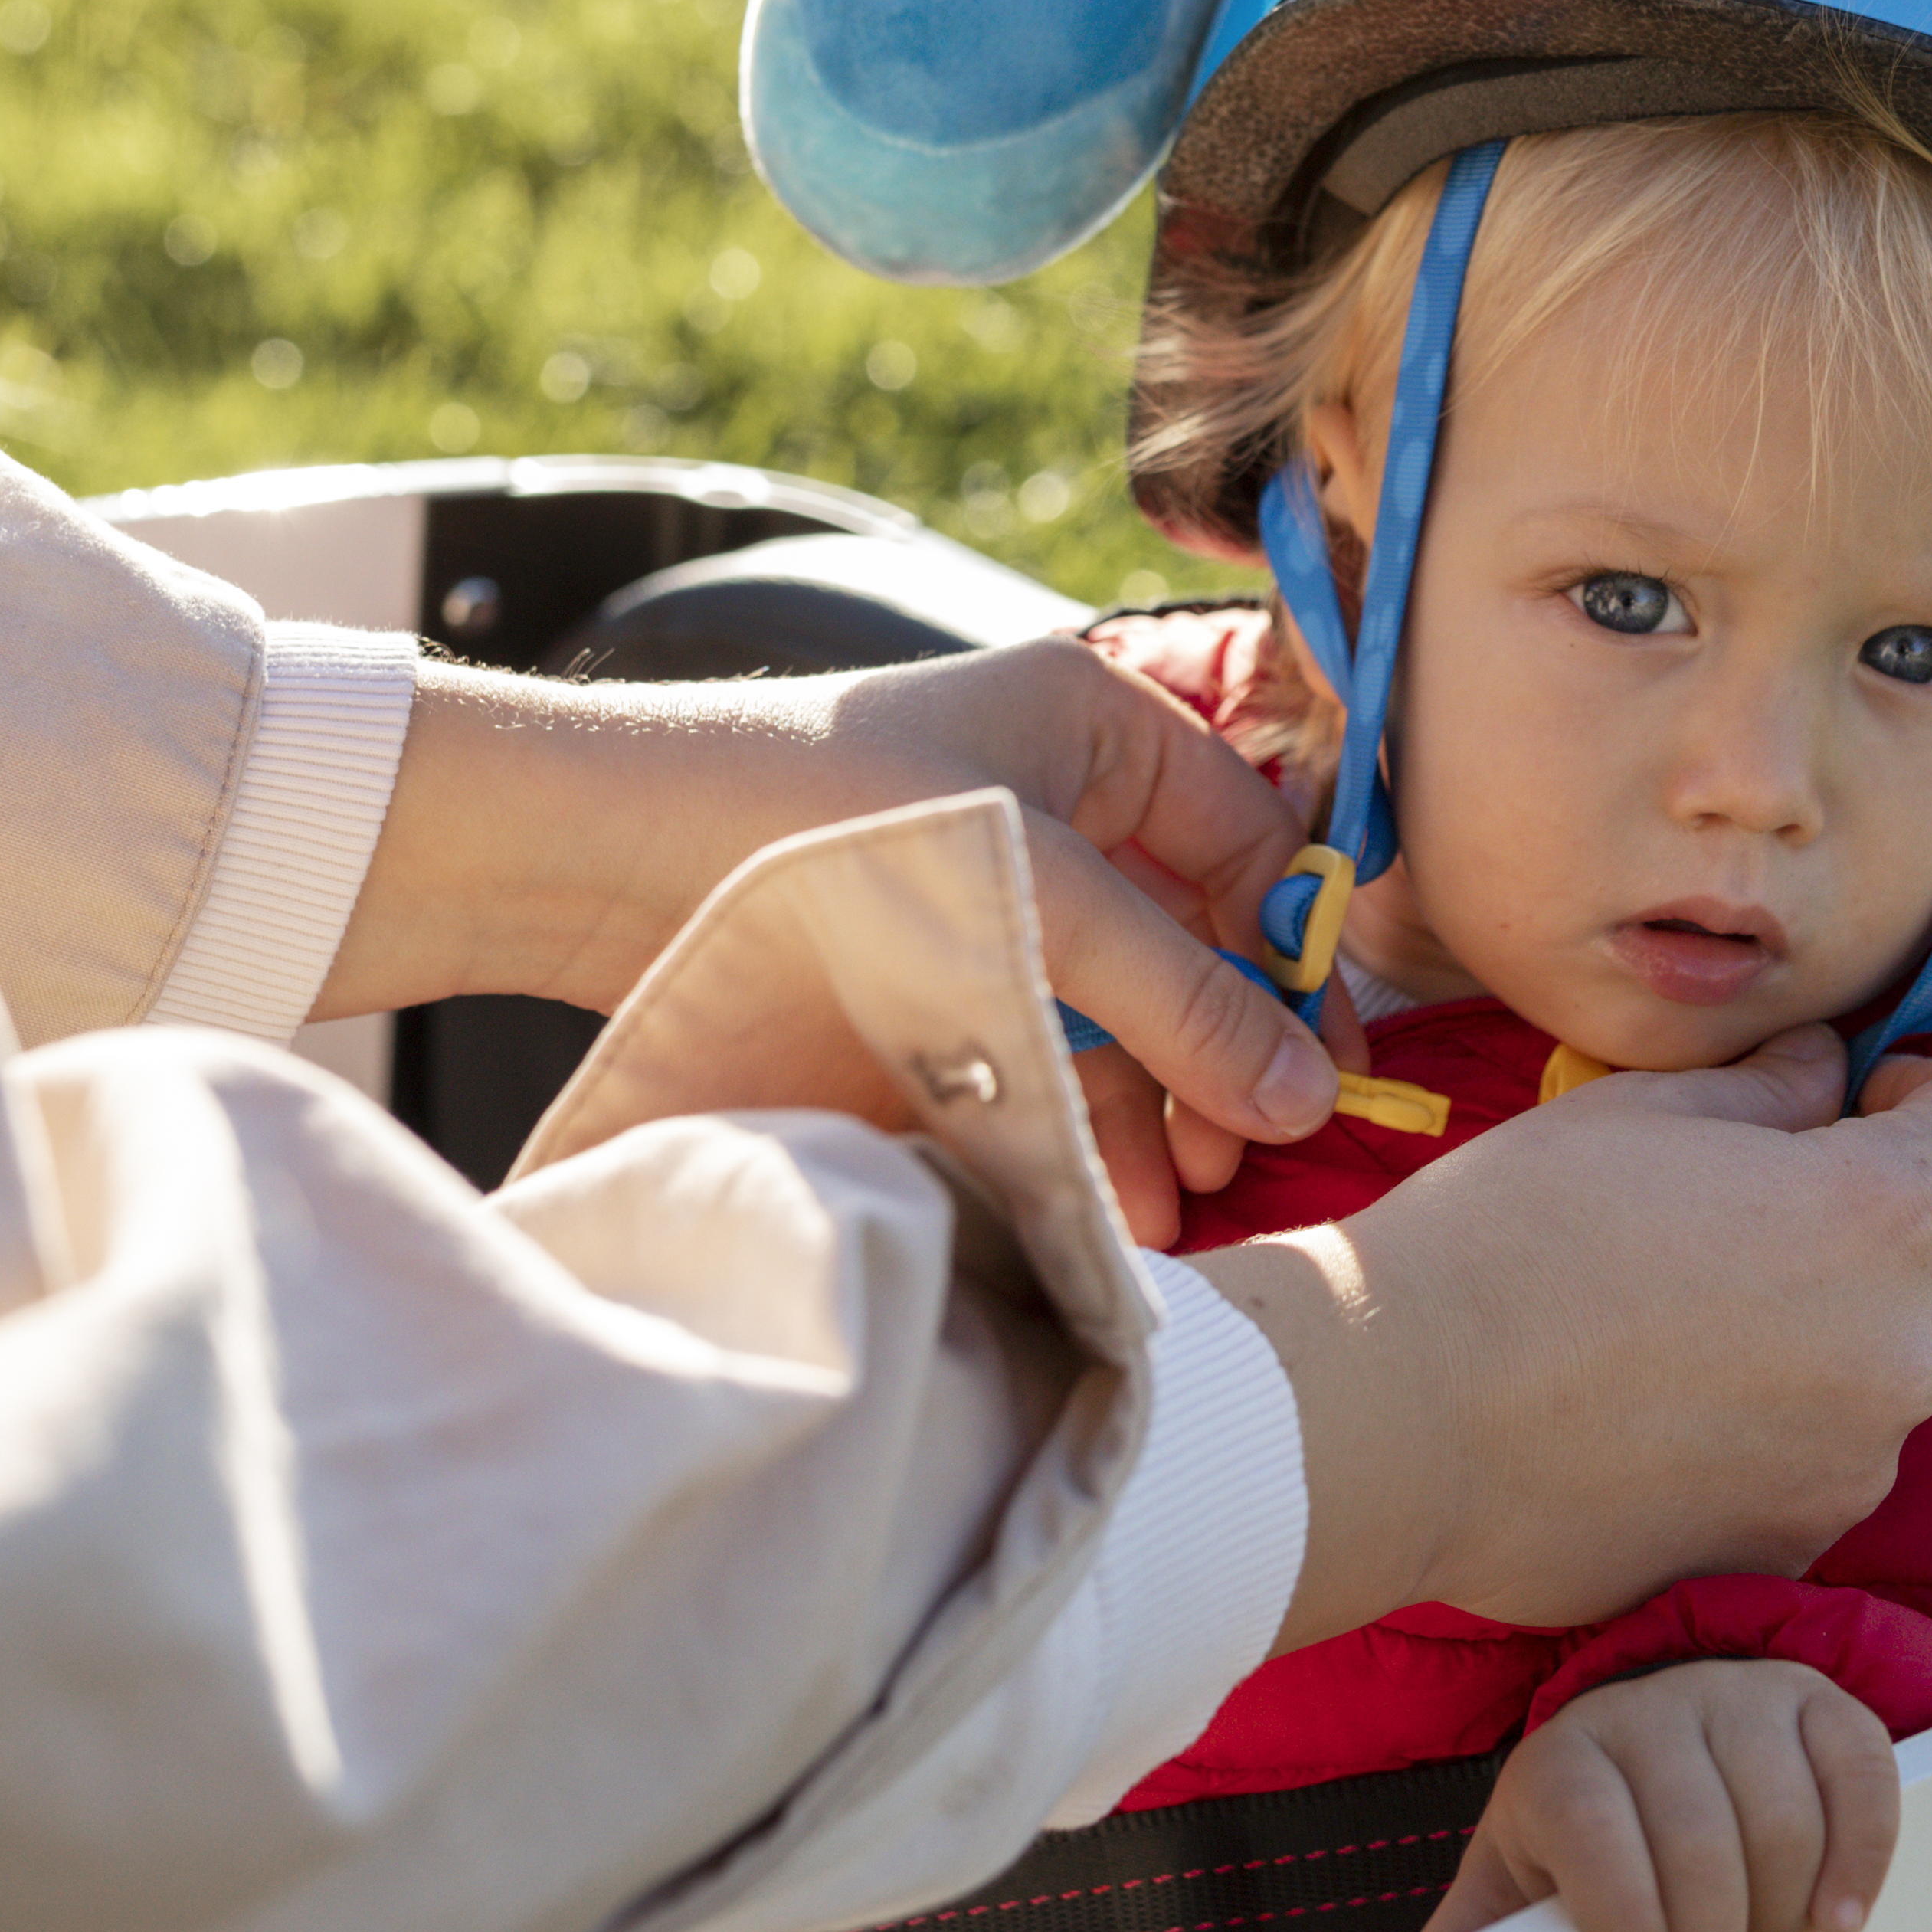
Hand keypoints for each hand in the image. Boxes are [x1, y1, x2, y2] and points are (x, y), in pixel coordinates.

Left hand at [312, 636, 1347, 1225]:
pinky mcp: (921, 969)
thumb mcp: (1039, 901)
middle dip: (1216, 1054)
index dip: (1294, 957)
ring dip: (1146, 1109)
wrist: (604, 852)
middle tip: (1238, 1156)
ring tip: (1161, 1206)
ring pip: (1107, 1008)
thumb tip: (1305, 1098)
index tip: (1327, 1076)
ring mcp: (984, 889)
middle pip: (1184, 939)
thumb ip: (1179, 998)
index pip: (1248, 842)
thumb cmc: (824, 818)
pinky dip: (1066, 1118)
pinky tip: (1088, 1197)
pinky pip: (1028, 1046)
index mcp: (1097, 726)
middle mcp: (1051, 798)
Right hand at [1186, 1029, 1931, 1641]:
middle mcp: (1903, 1350)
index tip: (1859, 1104)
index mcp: (1881, 1215)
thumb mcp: (1638, 1109)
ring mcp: (1855, 1466)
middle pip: (1919, 1260)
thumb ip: (1769, 1086)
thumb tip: (1825, 1073)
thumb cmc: (1503, 1241)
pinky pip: (1807, 1462)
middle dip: (1841, 1231)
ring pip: (1862, 1367)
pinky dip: (1753, 1436)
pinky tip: (1638, 1420)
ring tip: (1652, 1335)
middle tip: (1704, 1226)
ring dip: (1797, 1340)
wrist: (1395, 1422)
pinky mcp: (1792, 1546)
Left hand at [1410, 1661, 1899, 1931]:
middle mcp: (1647, 1706)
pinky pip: (1860, 1767)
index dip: (1616, 1909)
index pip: (1588, 1823)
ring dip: (1787, 1912)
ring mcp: (1738, 1693)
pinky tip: (1842, 1914)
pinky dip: (1863, 1850)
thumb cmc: (1582, 1842)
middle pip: (1697, 1833)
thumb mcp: (1516, 1880)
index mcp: (1561, 1756)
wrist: (1648, 1749)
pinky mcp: (1815, 1698)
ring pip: (1781, 1810)